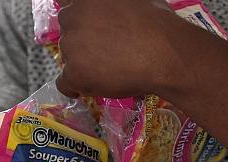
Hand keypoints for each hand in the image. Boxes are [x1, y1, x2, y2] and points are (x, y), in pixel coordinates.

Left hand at [56, 0, 187, 97]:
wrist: (163, 54)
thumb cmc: (157, 24)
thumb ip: (115, 3)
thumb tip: (119, 8)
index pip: (64, 2)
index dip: (78, 18)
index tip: (88, 27)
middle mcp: (72, 16)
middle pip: (67, 30)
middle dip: (81, 40)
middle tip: (104, 50)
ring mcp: (70, 45)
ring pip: (68, 57)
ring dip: (82, 63)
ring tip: (108, 70)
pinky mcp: (74, 72)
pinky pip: (65, 84)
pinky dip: (76, 87)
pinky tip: (91, 87)